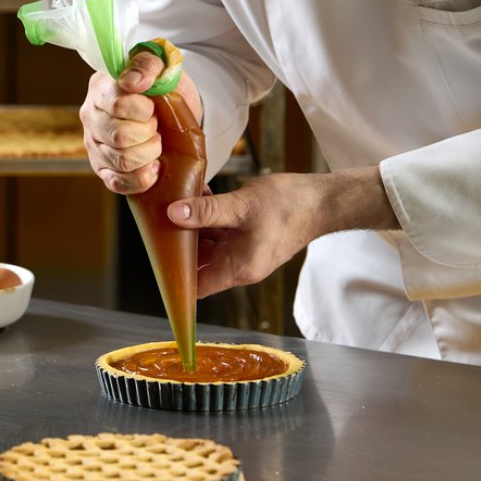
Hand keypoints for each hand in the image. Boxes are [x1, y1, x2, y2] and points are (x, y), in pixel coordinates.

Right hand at [80, 51, 201, 194]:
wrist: (169, 108)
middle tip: (156, 125)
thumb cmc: (161, 84)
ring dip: (149, 154)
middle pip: (119, 136)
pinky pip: (117, 183)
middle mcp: (90, 116)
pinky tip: (153, 167)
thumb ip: (147, 64)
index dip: (143, 110)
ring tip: (155, 142)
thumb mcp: (161, 64)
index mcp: (100, 87)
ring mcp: (94, 145)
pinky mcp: (102, 169)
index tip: (153, 106)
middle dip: (148, 133)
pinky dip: (141, 178)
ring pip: (121, 161)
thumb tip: (133, 82)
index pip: (117, 105)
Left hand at [166, 167, 398, 297]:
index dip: (174, 278)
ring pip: (208, 245)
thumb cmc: (288, 207)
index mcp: (237, 269)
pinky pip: (221, 232)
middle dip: (180, 243)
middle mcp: (239, 266)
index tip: (156, 256)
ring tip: (179, 199)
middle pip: (198, 264)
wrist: (323, 201)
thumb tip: (173, 214)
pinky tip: (200, 193)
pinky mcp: (249, 238)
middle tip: (160, 217)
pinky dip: (208, 217)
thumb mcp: (241, 206)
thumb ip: (206, 212)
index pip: (195, 287)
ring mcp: (244, 252)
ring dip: (193, 225)